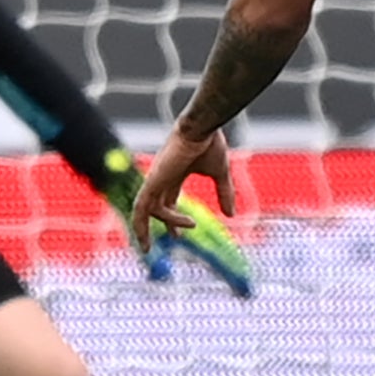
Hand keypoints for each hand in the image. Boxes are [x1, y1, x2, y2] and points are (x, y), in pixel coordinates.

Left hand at [102, 143, 253, 296]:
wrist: (201, 128)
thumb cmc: (210, 144)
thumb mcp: (220, 174)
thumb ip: (224, 194)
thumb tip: (231, 215)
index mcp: (175, 174)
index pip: (168, 200)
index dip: (172, 218)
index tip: (179, 234)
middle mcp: (162, 178)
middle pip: (152, 207)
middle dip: (154, 227)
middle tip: (158, 245)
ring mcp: (155, 180)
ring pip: (143, 211)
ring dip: (144, 230)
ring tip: (153, 247)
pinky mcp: (152, 181)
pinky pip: (143, 207)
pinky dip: (148, 222)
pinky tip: (171, 230)